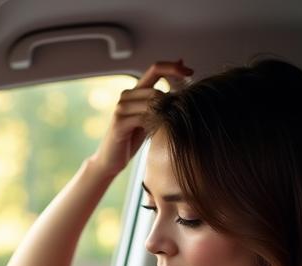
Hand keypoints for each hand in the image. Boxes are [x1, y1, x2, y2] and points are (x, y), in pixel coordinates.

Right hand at [91, 59, 192, 177]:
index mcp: (135, 91)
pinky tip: (161, 131)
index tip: (191, 73)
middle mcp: (126, 96)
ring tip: (171, 125)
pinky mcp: (120, 123)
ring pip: (152, 102)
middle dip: (173, 100)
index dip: (174, 68)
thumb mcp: (150, 117)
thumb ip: (162, 100)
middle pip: (156, 90)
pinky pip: (144, 118)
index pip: (156, 68)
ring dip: (165, 113)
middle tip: (184, 112)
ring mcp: (121, 108)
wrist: (110, 161)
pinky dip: (156, 123)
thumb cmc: (131, 139)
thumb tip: (180, 75)